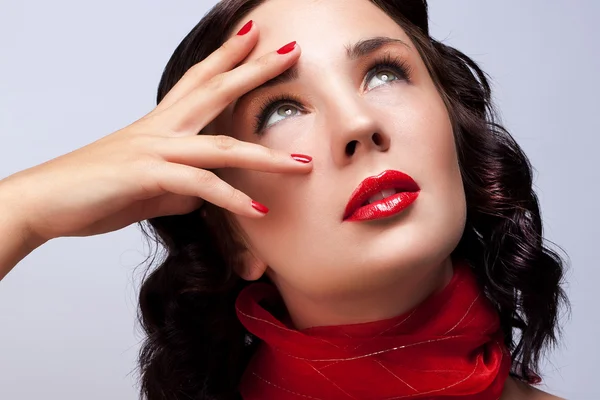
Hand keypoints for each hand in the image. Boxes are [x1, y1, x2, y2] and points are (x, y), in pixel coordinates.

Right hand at [0, 21, 310, 242]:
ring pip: (221, 145)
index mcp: (161, 124)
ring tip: (304, 166)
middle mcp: (161, 128)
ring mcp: (155, 149)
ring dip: (266, 157)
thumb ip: (182, 186)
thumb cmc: (97, 189)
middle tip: (289, 49)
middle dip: (254, 69)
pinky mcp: (148, 175)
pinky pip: (201, 186)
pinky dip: (232, 199)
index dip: (227, 56)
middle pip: (215, 90)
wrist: (48, 201)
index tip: (253, 36)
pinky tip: (258, 210)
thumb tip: (206, 195)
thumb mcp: (149, 185)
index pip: (199, 79)